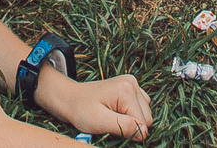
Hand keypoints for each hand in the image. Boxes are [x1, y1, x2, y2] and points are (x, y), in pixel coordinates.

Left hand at [38, 68, 152, 141]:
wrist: (69, 99)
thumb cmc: (81, 110)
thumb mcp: (99, 122)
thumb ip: (123, 126)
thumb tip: (144, 132)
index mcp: (127, 89)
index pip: (143, 121)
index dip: (129, 131)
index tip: (111, 128)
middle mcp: (133, 83)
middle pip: (146, 117)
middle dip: (130, 125)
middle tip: (110, 123)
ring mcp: (132, 84)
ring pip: (145, 114)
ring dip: (131, 121)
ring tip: (111, 117)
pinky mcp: (130, 89)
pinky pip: (140, 109)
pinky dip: (130, 115)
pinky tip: (115, 113)